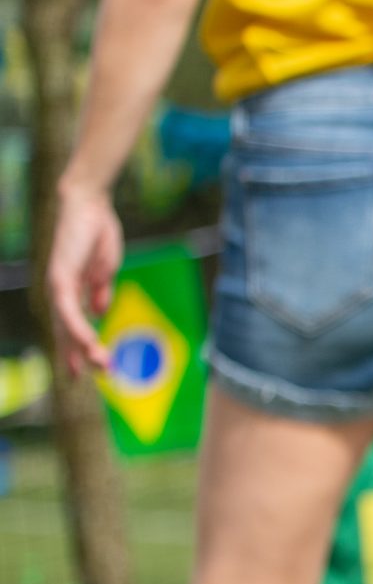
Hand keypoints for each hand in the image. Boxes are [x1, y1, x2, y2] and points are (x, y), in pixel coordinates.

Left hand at [45, 183, 124, 375]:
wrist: (89, 205)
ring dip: (82, 346)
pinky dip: (78, 326)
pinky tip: (89, 340)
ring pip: (66, 325)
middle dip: (78, 355)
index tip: (82, 372)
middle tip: (92, 377)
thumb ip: (99, 289)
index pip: (70, 326)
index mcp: (72, 290)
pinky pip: (68, 309)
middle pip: (65, 331)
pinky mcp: (60, 278)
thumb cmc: (96, 232)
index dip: (75, 349)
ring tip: (101, 364)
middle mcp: (60, 292)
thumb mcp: (104, 268)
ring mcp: (57, 285)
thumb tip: (99, 309)